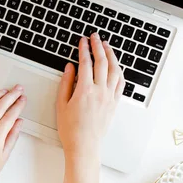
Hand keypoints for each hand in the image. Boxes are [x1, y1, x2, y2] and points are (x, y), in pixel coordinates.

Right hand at [56, 33, 124, 158]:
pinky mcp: (114, 103)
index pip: (85, 63)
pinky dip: (118, 71)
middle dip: (98, 46)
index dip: (84, 49)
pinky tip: (116, 65)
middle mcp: (100, 91)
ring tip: (106, 46)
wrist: (84, 145)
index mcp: (85, 90)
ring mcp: (109, 97)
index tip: (82, 41)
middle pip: (101, 62)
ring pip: (114, 70)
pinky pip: (120, 82)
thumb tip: (69, 68)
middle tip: (95, 37)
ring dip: (111, 55)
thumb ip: (66, 83)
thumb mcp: (61, 104)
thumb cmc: (70, 129)